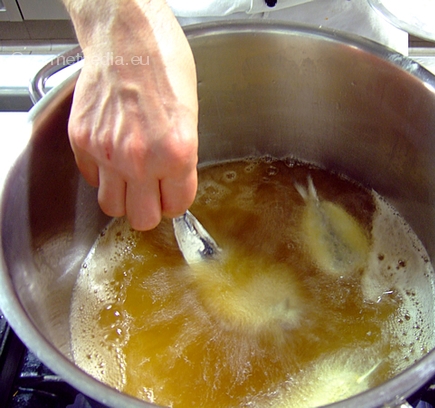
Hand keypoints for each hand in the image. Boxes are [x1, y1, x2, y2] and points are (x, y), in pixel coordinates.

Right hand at [63, 0, 197, 230]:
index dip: (176, 200)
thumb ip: (180, 159)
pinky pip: (91, 178)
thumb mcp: (190, 117)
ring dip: (123, 198)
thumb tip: (171, 182)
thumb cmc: (165, 66)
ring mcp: (107, 152)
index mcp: (176, 153)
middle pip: (142, 219)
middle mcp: (140, 160)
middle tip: (152, 193)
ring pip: (111, 207)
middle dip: (150, 209)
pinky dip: (102, 174)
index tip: (173, 192)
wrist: (127, 37)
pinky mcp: (82, 141)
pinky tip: (112, 154)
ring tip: (130, 179)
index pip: (177, 206)